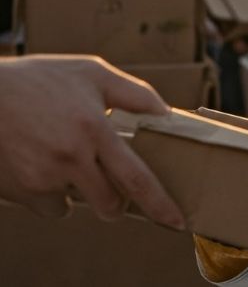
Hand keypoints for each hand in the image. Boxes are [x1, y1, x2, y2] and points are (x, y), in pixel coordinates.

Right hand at [0, 55, 184, 228]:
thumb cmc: (41, 79)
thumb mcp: (92, 73)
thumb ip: (135, 94)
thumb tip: (167, 114)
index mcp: (95, 128)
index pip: (136, 177)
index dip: (159, 204)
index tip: (177, 222)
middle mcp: (71, 157)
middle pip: (110, 202)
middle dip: (118, 203)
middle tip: (115, 187)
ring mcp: (43, 177)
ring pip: (79, 204)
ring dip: (82, 191)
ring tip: (68, 158)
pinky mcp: (22, 190)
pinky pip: (51, 206)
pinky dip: (54, 194)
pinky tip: (45, 166)